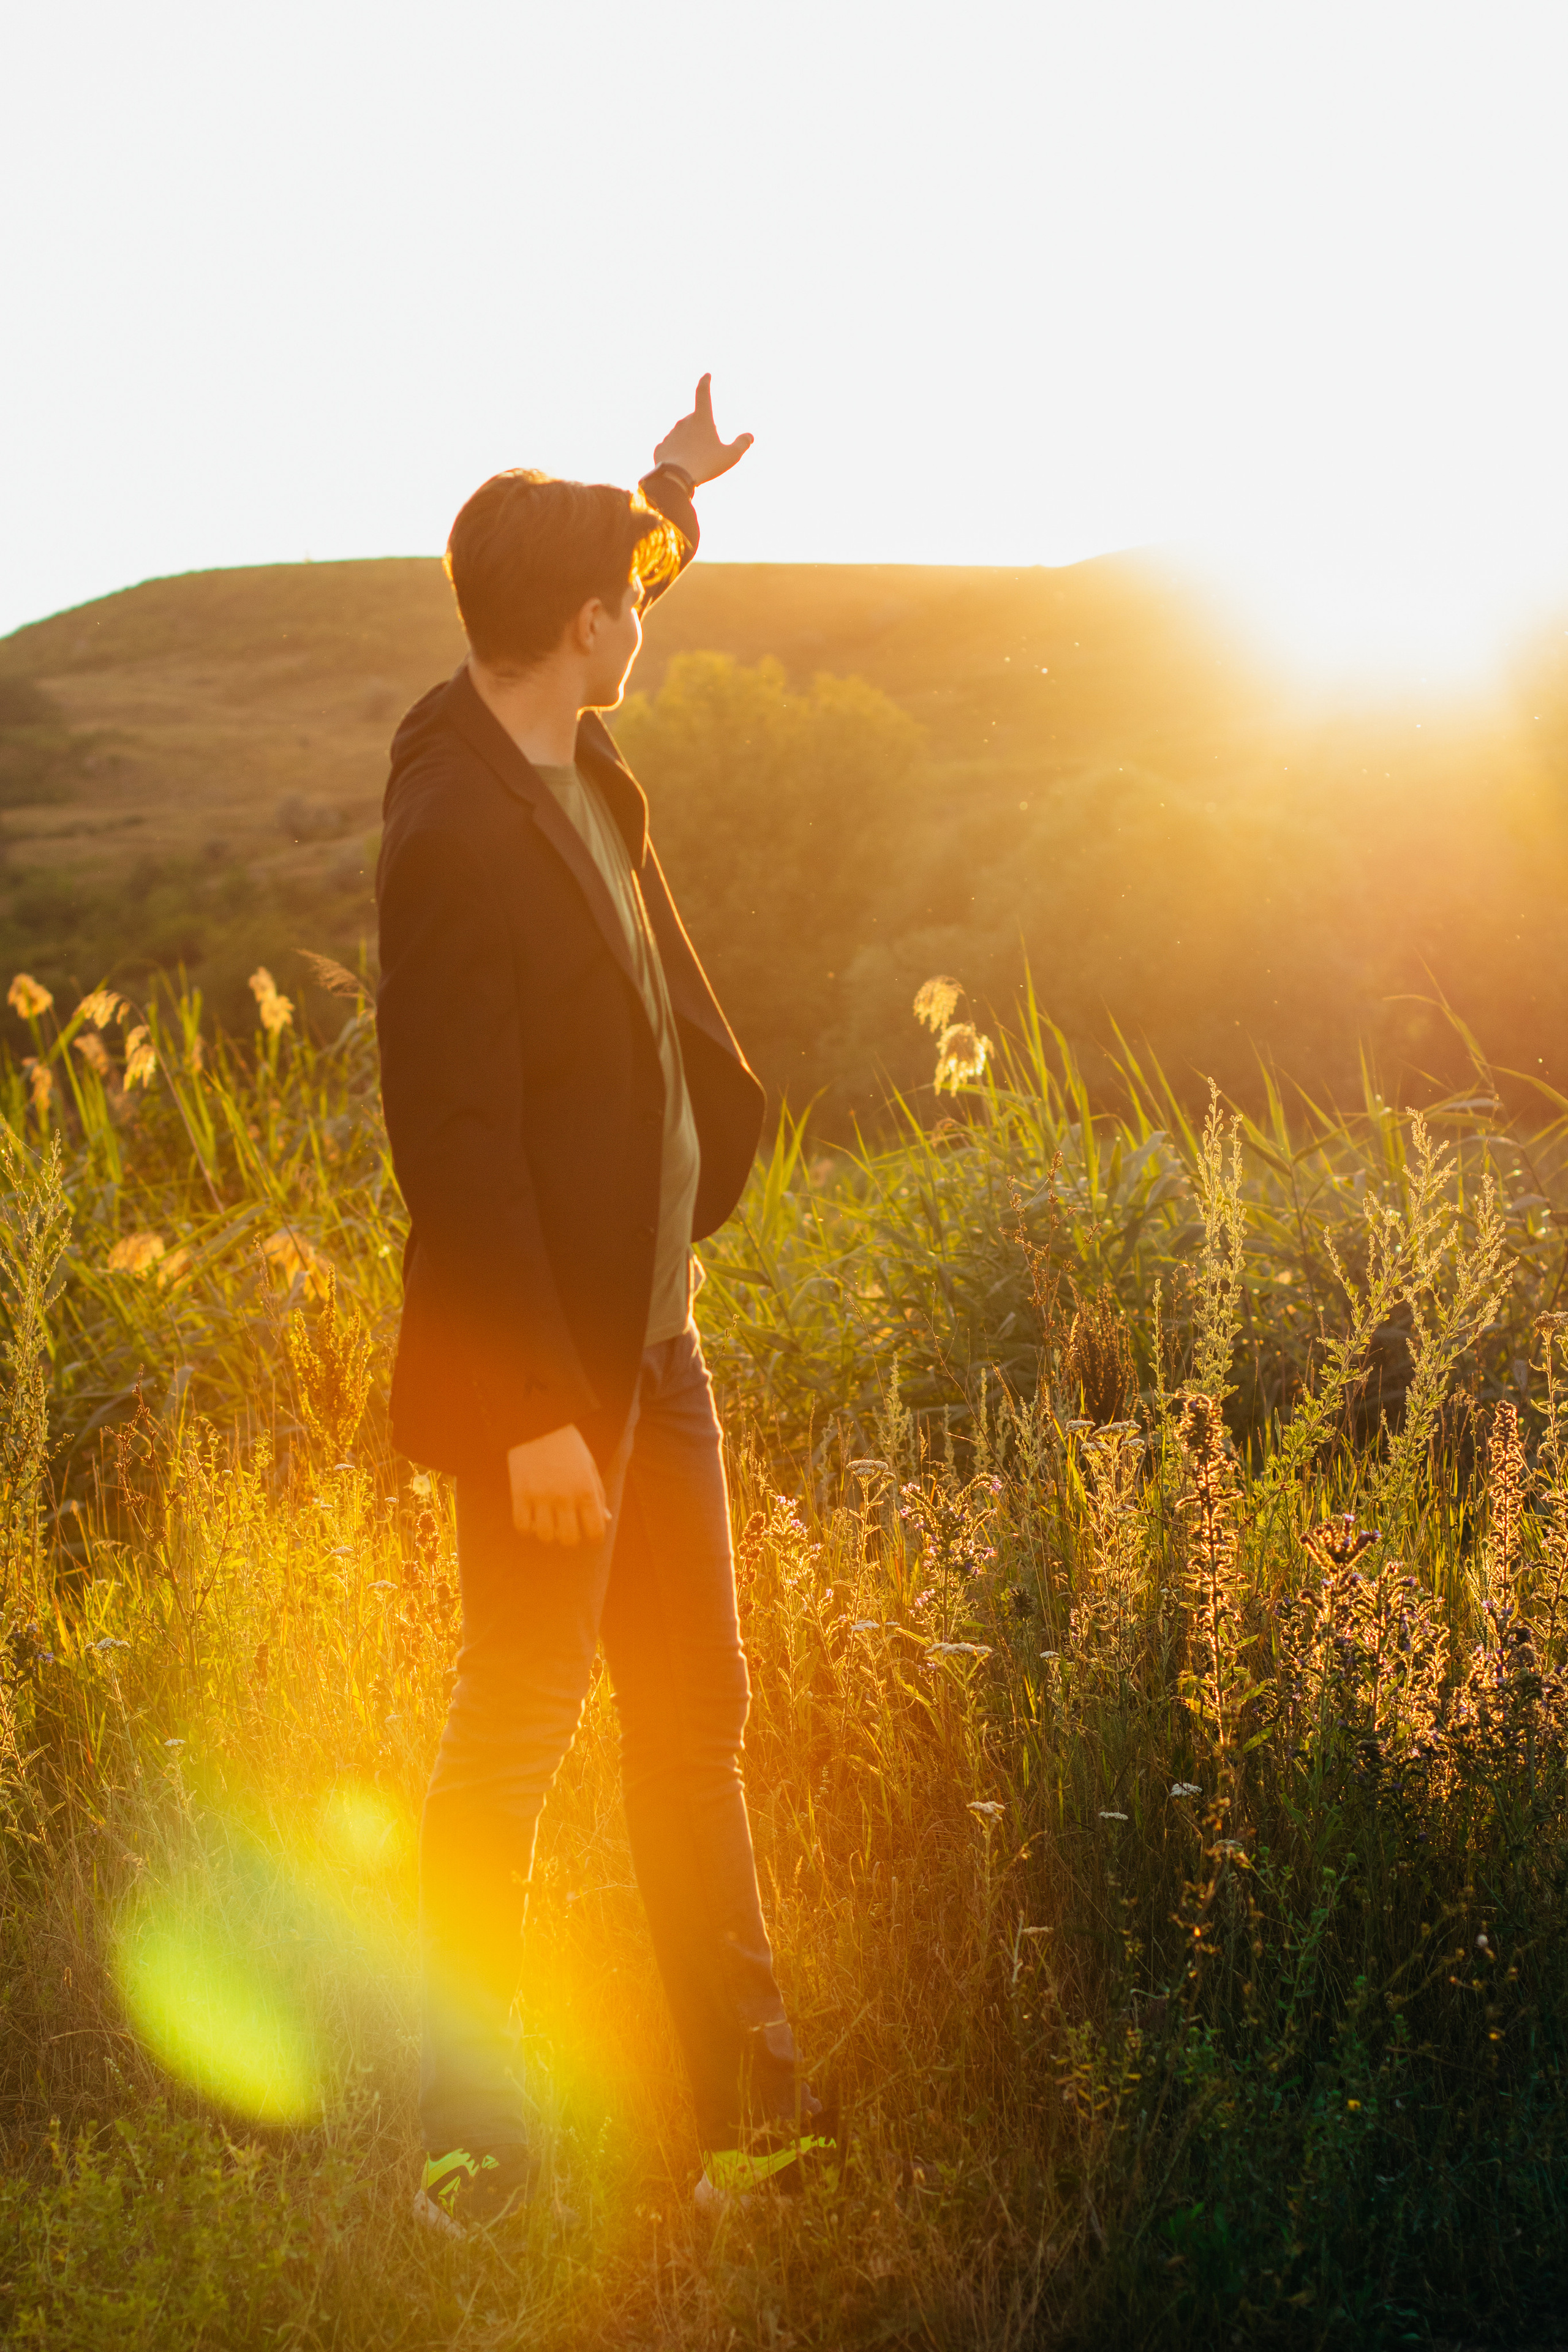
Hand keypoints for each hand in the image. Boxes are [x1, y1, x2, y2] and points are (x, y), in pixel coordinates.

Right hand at [507, 1423, 608, 1547]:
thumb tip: (606, 1520)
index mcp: (586, 1490)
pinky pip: (522, 1527)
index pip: (595, 1532)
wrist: (539, 1423)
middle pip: (569, 1540)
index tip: (587, 1531)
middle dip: (569, 1538)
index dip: (593, 1537)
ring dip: (547, 1534)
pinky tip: (531, 1518)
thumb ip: (598, 1495)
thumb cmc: (569, 1447)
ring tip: (547, 1522)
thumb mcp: (589, 1467)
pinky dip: (527, 1528)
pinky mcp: (520, 1493)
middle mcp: (565, 1496)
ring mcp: (541, 1496)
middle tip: (565, 1527)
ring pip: (545, 1537)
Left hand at [653, 373, 753, 486]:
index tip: (706, 375)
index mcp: (701, 419)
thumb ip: (742, 444)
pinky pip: (672, 448)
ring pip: (682, 435)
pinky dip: (678, 454)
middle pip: (695, 421)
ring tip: (695, 463)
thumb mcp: (730, 456)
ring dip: (689, 444)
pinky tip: (682, 466)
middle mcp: (683, 422)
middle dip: (702, 430)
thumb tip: (749, 436)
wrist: (676, 479)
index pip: (703, 394)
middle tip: (708, 449)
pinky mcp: (661, 447)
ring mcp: (670, 434)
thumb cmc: (706, 464)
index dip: (705, 383)